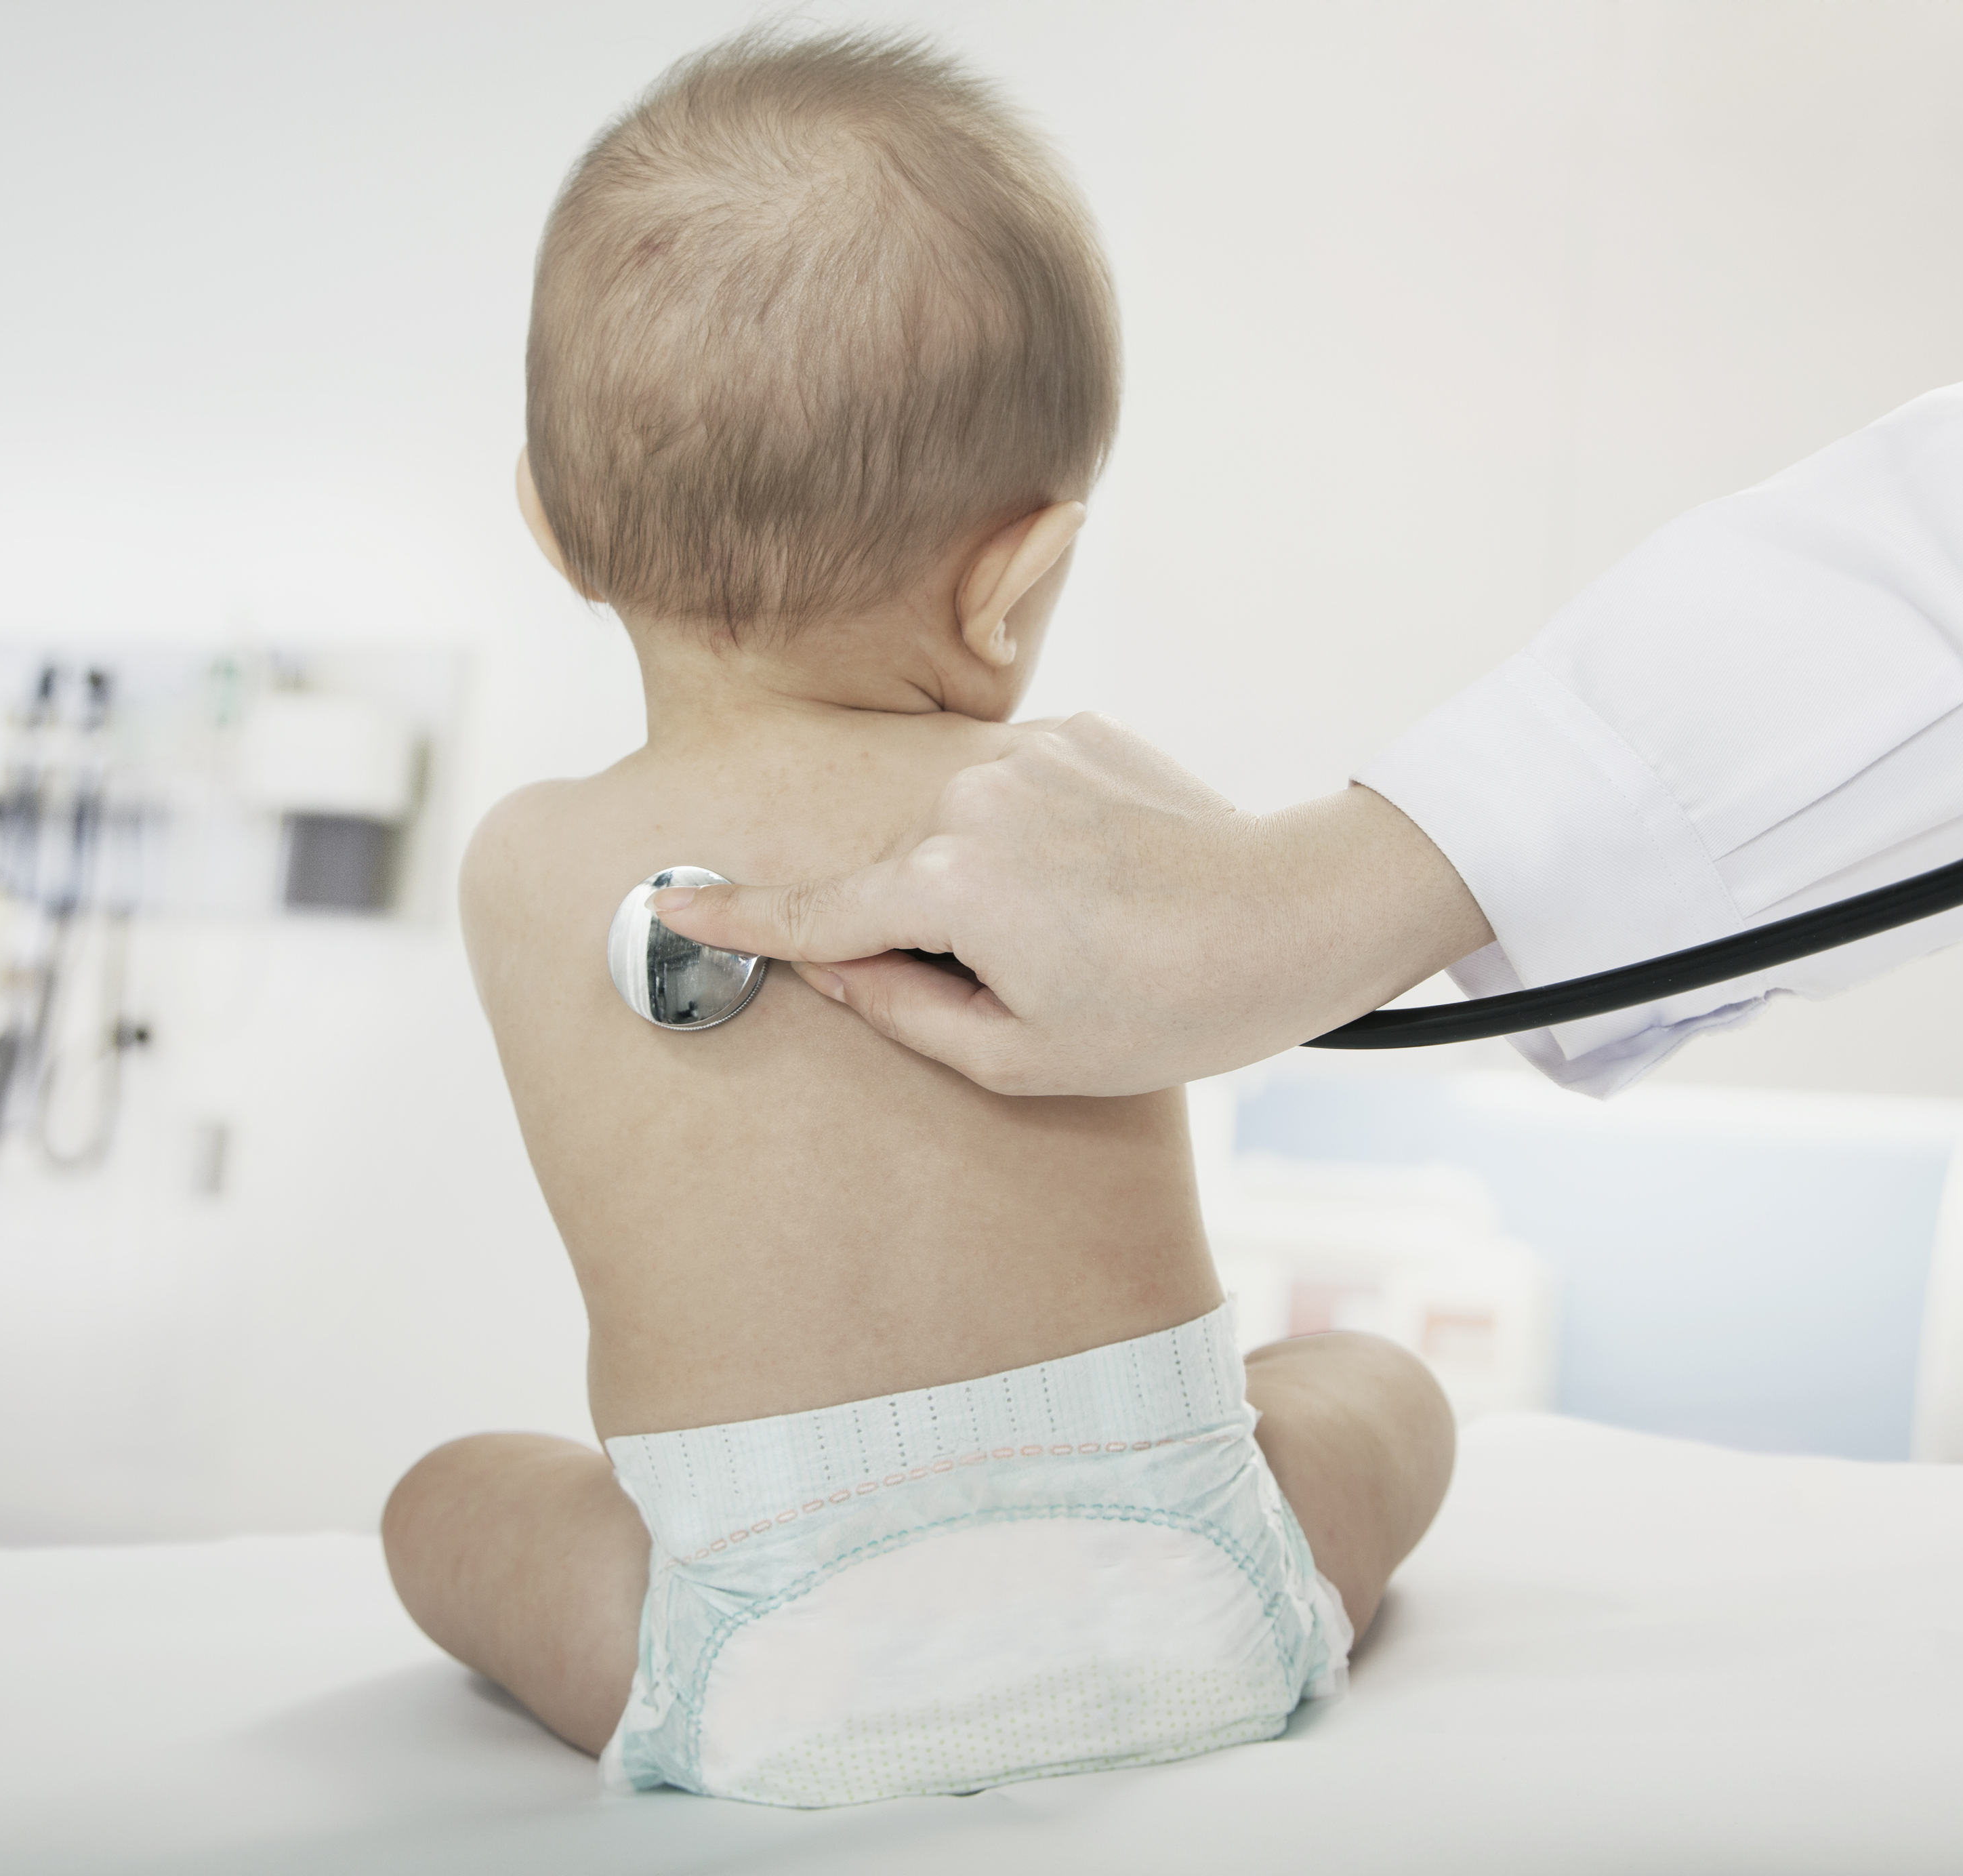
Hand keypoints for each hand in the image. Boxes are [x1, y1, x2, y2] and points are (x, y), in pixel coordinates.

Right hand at [646, 713, 1493, 1095]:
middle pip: (899, 874)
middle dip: (935, 926)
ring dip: (992, 877)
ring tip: (1091, 926)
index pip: (815, 912)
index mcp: (946, 886)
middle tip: (1045, 976)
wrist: (1291, 918)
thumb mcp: (1021, 1057)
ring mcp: (1025, 753)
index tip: (671, 904)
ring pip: (958, 828)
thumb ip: (902, 1011)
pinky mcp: (1076, 729)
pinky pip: (1017, 791)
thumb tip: (834, 966)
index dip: (738, 917)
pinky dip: (1039, 836)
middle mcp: (968, 800)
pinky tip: (1108, 878)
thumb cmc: (1165, 1011)